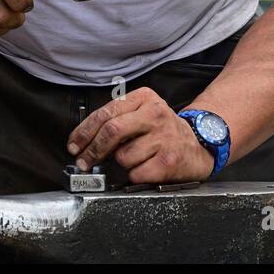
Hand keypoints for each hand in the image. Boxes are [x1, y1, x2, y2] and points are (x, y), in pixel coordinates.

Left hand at [67, 87, 214, 184]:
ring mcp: (164, 137)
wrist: (199, 144)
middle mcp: (155, 114)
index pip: (106, 113)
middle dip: (92, 150)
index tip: (74, 145)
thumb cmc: (163, 131)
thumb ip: (117, 119)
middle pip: (111, 132)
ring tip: (136, 158)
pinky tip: (146, 167)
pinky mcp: (169, 160)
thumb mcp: (142, 113)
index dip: (84, 132)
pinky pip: (136, 174)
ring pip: (123, 156)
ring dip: (121, 163)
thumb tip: (83, 141)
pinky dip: (135, 175)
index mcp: (144, 98)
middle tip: (83, 162)